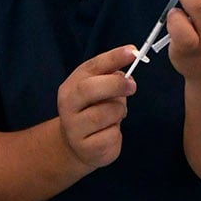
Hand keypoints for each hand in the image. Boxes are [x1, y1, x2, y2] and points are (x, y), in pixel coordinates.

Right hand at [57, 46, 136, 168]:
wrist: (77, 146)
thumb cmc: (92, 111)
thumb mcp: (98, 90)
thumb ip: (111, 75)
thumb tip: (130, 59)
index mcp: (71, 86)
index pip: (91, 67)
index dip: (113, 57)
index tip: (132, 52)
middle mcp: (67, 105)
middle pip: (90, 88)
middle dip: (115, 84)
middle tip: (132, 86)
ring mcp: (74, 128)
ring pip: (104, 113)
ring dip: (118, 112)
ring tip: (116, 115)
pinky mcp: (86, 148)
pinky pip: (110, 136)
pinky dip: (116, 133)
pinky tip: (109, 133)